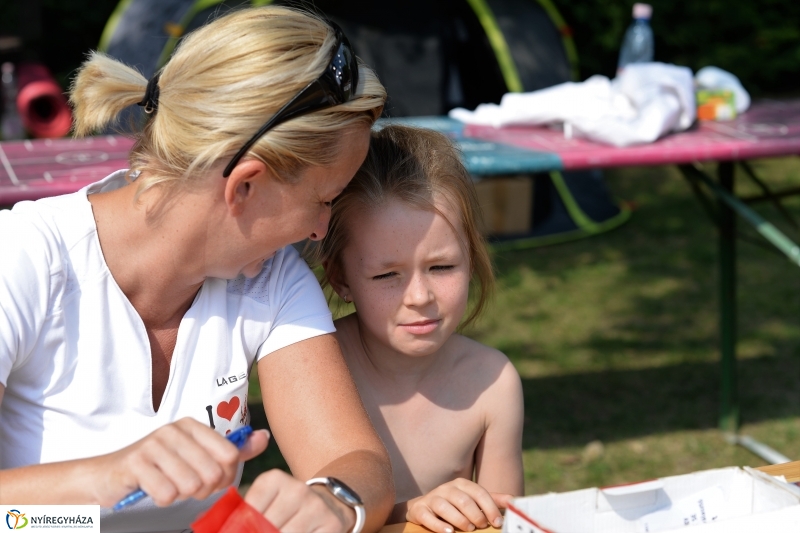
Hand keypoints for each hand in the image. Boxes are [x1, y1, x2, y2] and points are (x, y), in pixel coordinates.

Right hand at [92, 418, 268, 506]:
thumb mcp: (197, 455)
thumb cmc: (160, 467)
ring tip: (169, 486)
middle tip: (186, 486)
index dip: (223, 476)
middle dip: (202, 489)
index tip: (209, 479)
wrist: (109, 476)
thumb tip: (264, 437)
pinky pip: (166, 493)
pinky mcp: (136, 463)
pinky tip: (154, 489)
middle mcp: (174, 430)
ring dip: (181, 494)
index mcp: (192, 426)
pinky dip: (162, 499)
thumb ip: (233, 449)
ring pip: (190, 485)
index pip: (229, 456)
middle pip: (212, 473)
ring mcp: (153, 444)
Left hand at [244, 470, 355, 532]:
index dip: (241, 528)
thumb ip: (247, 515)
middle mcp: (297, 490)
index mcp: (274, 479)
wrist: (329, 502)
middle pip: (266, 527)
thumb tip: (230, 530)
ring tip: (277, 531)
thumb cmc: (288, 507)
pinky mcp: (332, 524)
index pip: (250, 510)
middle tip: (259, 532)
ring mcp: (316, 507)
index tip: (241, 531)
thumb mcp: (267, 501)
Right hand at [405, 478, 512, 532]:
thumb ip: (492, 500)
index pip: (479, 492)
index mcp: (462, 484)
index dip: (490, 507)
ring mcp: (432, 498)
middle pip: (463, 499)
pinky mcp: (420, 509)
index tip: (497, 522)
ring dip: (459, 519)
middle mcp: (447, 488)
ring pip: (445, 506)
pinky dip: (439, 525)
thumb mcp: (473, 500)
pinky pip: (428, 516)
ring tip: (468, 529)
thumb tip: (514, 500)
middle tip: (481, 527)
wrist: (423, 508)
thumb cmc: (454, 505)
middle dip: (475, 514)